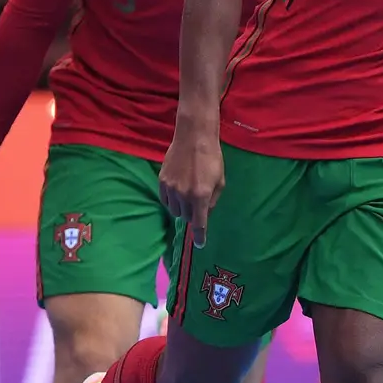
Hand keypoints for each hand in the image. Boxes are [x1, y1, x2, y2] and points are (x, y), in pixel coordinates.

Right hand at [159, 118, 223, 248]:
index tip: (200, 244)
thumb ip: (213, 200)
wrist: (193, 137)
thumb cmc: (212, 158)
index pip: (199, 223)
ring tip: (187, 195)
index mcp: (201, 196)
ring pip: (174, 210)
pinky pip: (165, 200)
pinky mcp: (162, 181)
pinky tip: (177, 192)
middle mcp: (185, 195)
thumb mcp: (220, 181)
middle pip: (186, 217)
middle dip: (192, 215)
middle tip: (197, 203)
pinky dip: (172, 201)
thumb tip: (205, 213)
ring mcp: (171, 188)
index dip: (200, 236)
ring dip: (182, 208)